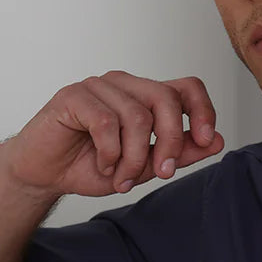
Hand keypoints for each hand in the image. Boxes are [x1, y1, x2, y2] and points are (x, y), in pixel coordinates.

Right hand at [0, 70, 225, 198]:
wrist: (45, 174)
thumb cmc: (91, 165)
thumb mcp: (144, 166)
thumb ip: (178, 153)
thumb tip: (216, 141)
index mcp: (145, 96)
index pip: (187, 87)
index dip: (203, 110)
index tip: (207, 140)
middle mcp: (125, 85)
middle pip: (166, 99)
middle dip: (169, 142)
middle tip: (161, 173)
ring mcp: (99, 86)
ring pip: (137, 116)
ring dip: (133, 158)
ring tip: (120, 176)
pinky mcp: (74, 95)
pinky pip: (106, 123)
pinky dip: (110, 153)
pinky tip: (103, 165)